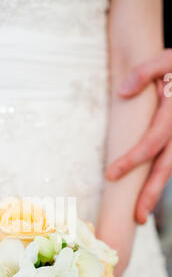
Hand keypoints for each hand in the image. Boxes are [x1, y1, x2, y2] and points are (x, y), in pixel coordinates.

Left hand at [106, 49, 171, 223]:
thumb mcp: (168, 60)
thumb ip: (146, 71)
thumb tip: (122, 92)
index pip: (151, 142)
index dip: (132, 160)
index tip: (111, 175)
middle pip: (165, 167)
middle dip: (150, 193)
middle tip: (136, 216)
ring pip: (169, 169)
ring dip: (156, 193)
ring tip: (141, 215)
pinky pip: (169, 162)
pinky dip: (159, 180)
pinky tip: (147, 194)